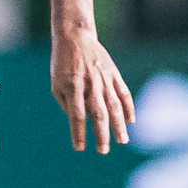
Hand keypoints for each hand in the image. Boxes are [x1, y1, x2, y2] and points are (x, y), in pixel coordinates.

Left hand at [51, 29, 133, 153]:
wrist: (76, 37)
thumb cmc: (62, 64)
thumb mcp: (57, 83)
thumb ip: (67, 103)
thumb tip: (77, 122)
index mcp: (72, 87)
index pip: (77, 115)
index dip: (79, 133)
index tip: (80, 148)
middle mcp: (90, 84)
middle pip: (98, 113)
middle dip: (101, 134)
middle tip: (103, 151)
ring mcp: (104, 78)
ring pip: (114, 105)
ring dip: (118, 125)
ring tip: (122, 140)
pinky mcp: (114, 74)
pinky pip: (123, 93)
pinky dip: (129, 107)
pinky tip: (131, 121)